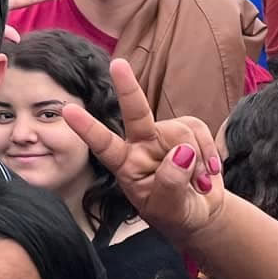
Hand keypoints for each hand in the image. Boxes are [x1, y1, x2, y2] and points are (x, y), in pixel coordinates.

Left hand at [63, 59, 224, 243]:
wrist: (200, 211)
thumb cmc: (175, 213)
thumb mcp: (169, 211)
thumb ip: (171, 185)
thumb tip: (181, 152)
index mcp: (125, 165)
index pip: (104, 145)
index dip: (87, 128)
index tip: (68, 111)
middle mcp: (141, 144)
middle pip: (135, 113)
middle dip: (127, 87)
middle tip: (117, 65)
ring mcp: (163, 135)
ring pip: (182, 133)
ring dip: (196, 161)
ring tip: (198, 185)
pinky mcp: (187, 129)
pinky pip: (200, 131)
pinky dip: (209, 153)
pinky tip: (208, 173)